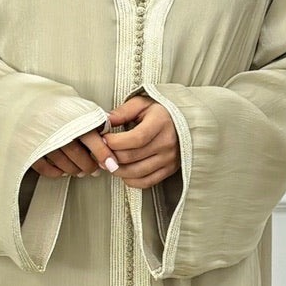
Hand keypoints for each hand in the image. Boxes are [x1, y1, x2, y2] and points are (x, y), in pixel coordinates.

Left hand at [29, 94, 179, 186]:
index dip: (115, 142)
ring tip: (108, 162)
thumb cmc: (161, 112)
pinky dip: (131, 181)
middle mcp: (167, 143)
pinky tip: (123, 172)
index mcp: (161, 123)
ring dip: (117, 170)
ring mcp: (169, 159)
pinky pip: (147, 182)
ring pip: (136, 172)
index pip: (135, 139)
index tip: (103, 139)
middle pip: (132, 157)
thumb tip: (104, 121)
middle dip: (111, 156)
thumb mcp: (142, 103)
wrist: (186, 122)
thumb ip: (123, 111)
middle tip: (100, 152)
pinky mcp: (169, 170)